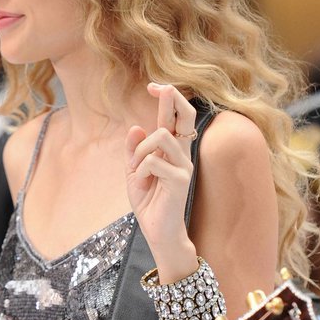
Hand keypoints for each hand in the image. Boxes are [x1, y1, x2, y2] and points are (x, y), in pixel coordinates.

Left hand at [125, 82, 198, 274]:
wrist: (157, 233)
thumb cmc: (149, 203)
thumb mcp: (134, 173)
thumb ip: (134, 151)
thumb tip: (135, 127)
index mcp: (172, 151)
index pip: (177, 116)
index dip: (169, 96)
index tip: (153, 86)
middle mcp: (183, 154)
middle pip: (185, 115)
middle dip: (170, 98)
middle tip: (155, 88)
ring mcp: (184, 166)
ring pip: (161, 135)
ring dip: (141, 150)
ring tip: (137, 169)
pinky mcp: (180, 180)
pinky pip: (154, 160)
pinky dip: (140, 170)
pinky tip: (141, 184)